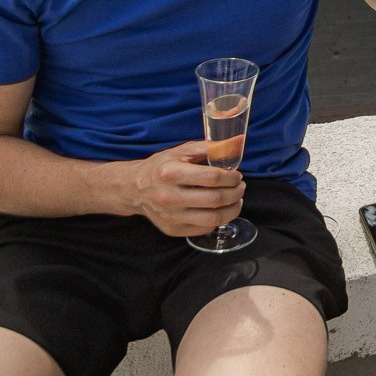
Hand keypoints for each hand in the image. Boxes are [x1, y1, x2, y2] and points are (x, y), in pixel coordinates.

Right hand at [125, 141, 244, 236]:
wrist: (135, 189)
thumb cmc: (162, 167)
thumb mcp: (181, 151)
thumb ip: (208, 148)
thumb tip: (234, 146)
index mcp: (171, 173)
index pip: (212, 177)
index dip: (231, 177)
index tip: (238, 175)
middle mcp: (169, 197)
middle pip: (215, 199)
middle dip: (236, 193)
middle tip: (241, 187)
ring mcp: (170, 216)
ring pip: (213, 218)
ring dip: (233, 209)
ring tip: (236, 200)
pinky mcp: (172, 230)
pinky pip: (204, 228)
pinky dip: (219, 219)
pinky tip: (221, 210)